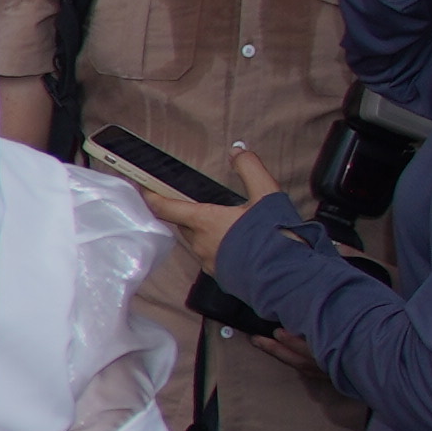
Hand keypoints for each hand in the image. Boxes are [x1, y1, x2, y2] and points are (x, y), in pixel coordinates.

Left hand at [120, 141, 290, 269]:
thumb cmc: (276, 237)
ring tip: (227, 222)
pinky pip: (212, 256)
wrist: (289, 278)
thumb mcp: (267, 194)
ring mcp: (210, 263)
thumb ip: (250, 169)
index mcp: (205, 222)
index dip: (151, 196)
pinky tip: (237, 243)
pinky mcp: (222, 276)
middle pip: (184, 224)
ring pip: (198, 241)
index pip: (166, 208)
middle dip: (187, 212)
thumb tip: (238, 151)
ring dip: (205, 230)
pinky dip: (218, 246)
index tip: (142, 188)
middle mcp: (201, 244)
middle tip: (199, 202)